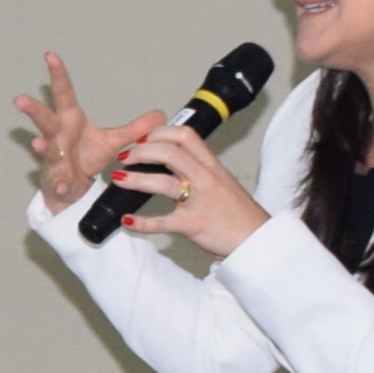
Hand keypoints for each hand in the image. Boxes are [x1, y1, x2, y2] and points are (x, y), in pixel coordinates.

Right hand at [14, 52, 163, 212]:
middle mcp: (57, 136)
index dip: (58, 75)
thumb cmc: (86, 158)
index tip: (50, 56)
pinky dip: (61, 183)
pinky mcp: (56, 178)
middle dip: (33, 109)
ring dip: (40, 146)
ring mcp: (53, 158)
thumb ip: (136, 129)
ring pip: (44, 149)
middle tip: (19, 99)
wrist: (72, 187)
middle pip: (43, 119)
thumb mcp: (114, 141)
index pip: (63, 93)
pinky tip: (62, 186)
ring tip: (37, 143)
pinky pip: (59, 180)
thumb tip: (161, 114)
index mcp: (69, 120)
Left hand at [101, 119, 268, 254]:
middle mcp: (206, 178)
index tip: (141, 139)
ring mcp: (200, 201)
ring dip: (136, 179)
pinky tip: (127, 221)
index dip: (159, 133)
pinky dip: (142, 222)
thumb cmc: (237, 213)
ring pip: (163, 183)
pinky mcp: (194, 225)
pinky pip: (164, 222)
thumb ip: (198, 168)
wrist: (256, 240)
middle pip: (170, 152)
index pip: (185, 135)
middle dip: (141, 151)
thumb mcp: (221, 181)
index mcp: (211, 165)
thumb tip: (173, 157)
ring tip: (117, 179)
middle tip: (124, 157)